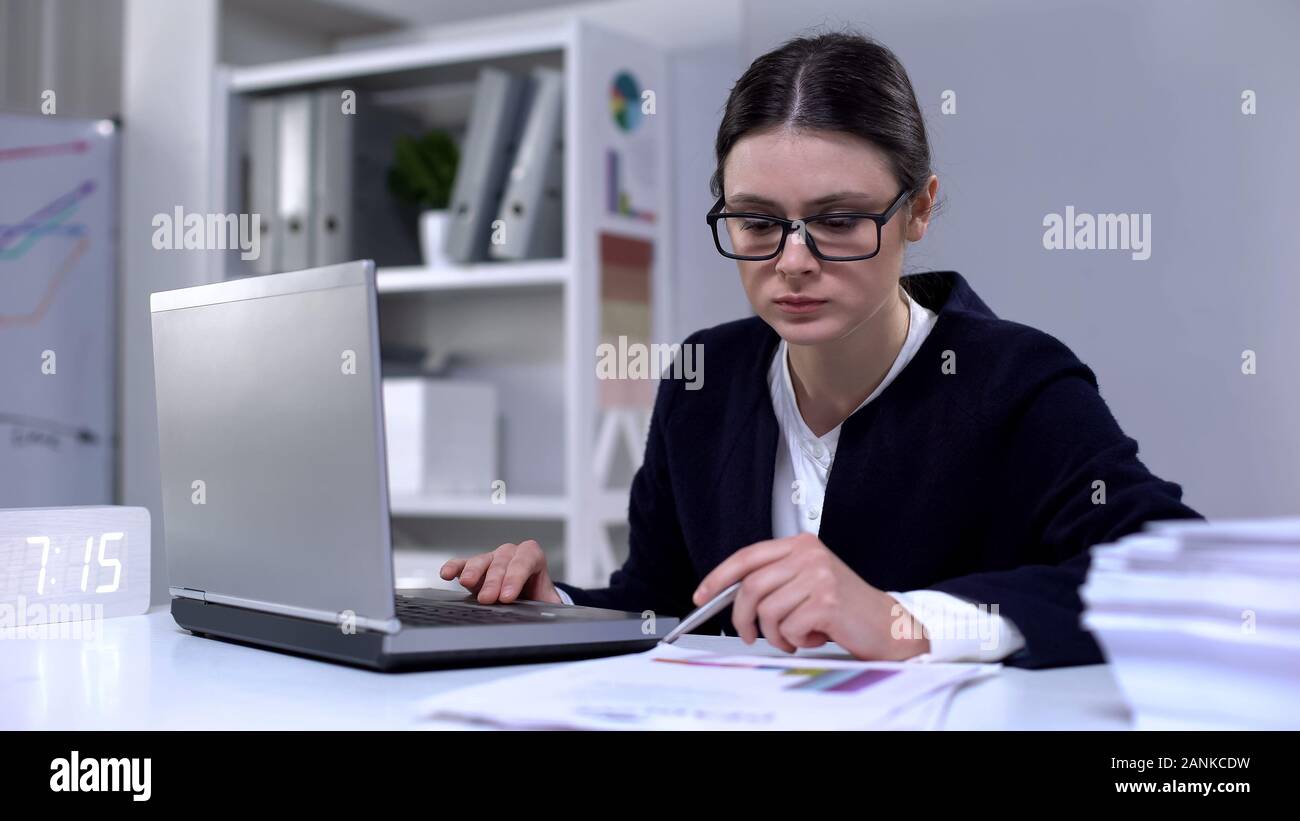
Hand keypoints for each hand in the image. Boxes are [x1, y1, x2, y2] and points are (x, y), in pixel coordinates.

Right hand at [440, 539, 562, 604]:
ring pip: (482, 560)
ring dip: (474, 572)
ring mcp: (491, 558)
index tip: (508, 596)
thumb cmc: (538, 595)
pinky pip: (462, 563)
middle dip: (494, 581)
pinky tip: (447, 574)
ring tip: (468, 583)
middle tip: (488, 599)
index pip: (525, 560)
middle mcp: (511, 554)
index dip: (516, 576)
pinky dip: (454, 567)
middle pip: (502, 562)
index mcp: (532, 557)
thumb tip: (556, 619)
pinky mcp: (474, 567)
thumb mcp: (548, 601)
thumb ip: (551, 606)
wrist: (528, 594)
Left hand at [692, 533, 930, 659]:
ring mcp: (819, 576)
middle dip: (743, 618)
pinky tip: (814, 636)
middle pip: (750, 587)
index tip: (700, 596)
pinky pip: (788, 628)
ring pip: (767, 611)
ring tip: (794, 636)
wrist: (888, 626)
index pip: (747, 557)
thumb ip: (774, 580)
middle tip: (749, 634)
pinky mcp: (826, 601)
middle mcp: (809, 554)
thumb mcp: (807, 582)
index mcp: (801, 544)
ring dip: (775, 635)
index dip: (718, 578)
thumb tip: (729, 596)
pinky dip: (795, 641)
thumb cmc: (845, 609)